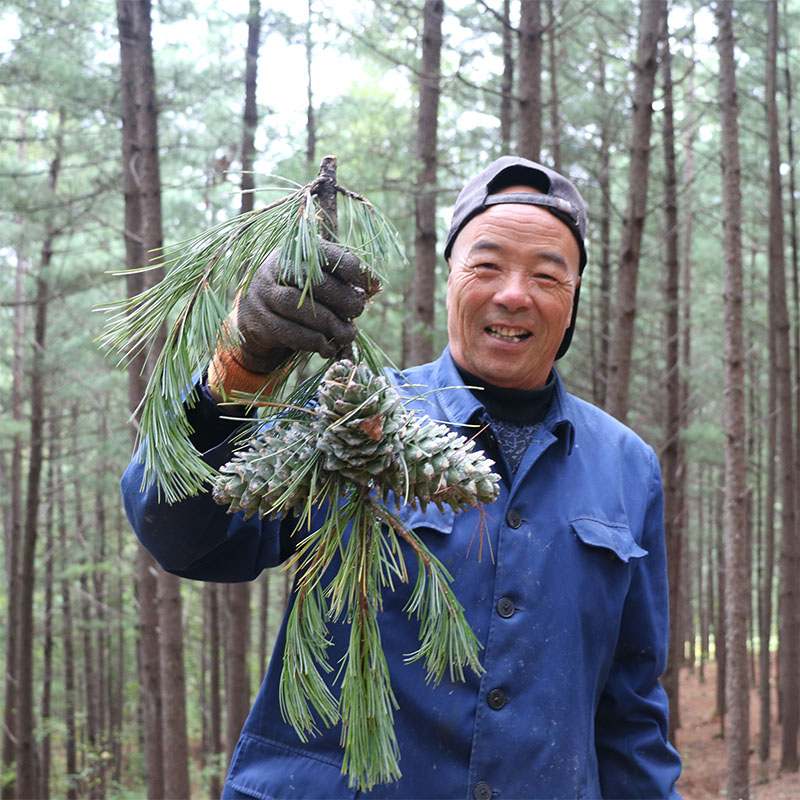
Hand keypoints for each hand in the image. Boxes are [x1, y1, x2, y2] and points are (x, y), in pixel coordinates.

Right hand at [208, 242, 377, 396]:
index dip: (350, 268)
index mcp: (291, 253)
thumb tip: (372, 286)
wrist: (253, 319)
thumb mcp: (311, 281)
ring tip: (348, 335)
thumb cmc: (295, 296)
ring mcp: (263, 297)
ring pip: (300, 309)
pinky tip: (329, 348)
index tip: (368, 284)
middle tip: (358, 311)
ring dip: (331, 325)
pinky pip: (291, 333)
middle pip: (314, 282)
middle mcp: (273, 270)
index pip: (323, 253)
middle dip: (343, 299)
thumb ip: (337, 279)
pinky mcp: (260, 323)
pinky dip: (315, 342)